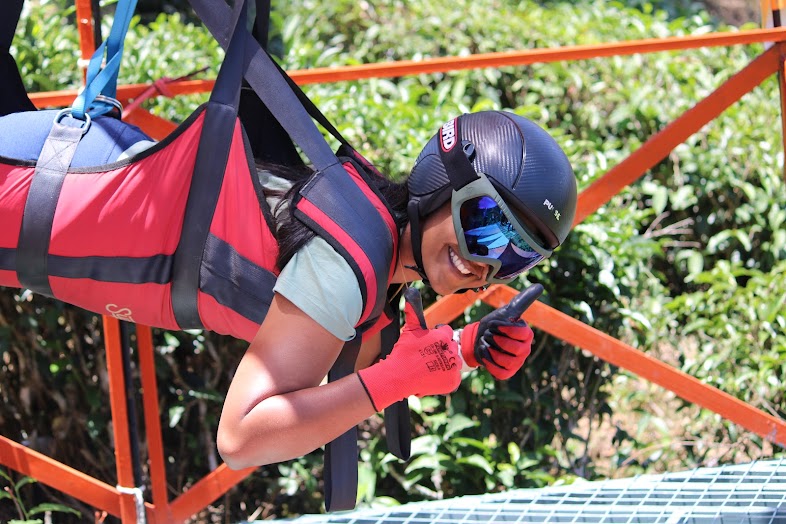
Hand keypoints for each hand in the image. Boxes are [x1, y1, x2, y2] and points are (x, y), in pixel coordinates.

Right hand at [358, 288, 460, 410]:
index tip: (428, 344)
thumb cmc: (404, 351)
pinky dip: (446, 378)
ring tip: (430, 367)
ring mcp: (453, 367)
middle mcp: (451, 350)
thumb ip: (413, 310)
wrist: (400, 376)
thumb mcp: (410, 329)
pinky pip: (454, 377)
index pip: (447, 332)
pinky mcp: (453, 381)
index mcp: (443, 336)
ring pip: (454, 362)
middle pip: (452, 347)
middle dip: (442, 350)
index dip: (437, 337)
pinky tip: (433, 377)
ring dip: (445, 363)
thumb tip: (411, 290)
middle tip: (428, 357)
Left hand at [460, 284, 541, 379]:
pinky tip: (485, 354)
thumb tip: (540, 286)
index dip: (506, 329)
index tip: (494, 324)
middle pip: (516, 349)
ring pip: (506, 361)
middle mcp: (525, 350)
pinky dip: (489, 363)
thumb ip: (523, 301)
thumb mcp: (506, 311)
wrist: (478, 339)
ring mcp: (516, 363)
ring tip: (487, 344)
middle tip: (489, 335)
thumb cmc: (495, 325)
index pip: (523, 334)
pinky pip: (500, 372)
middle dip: (497, 341)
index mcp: (526, 334)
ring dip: (491, 351)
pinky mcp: (507, 373)